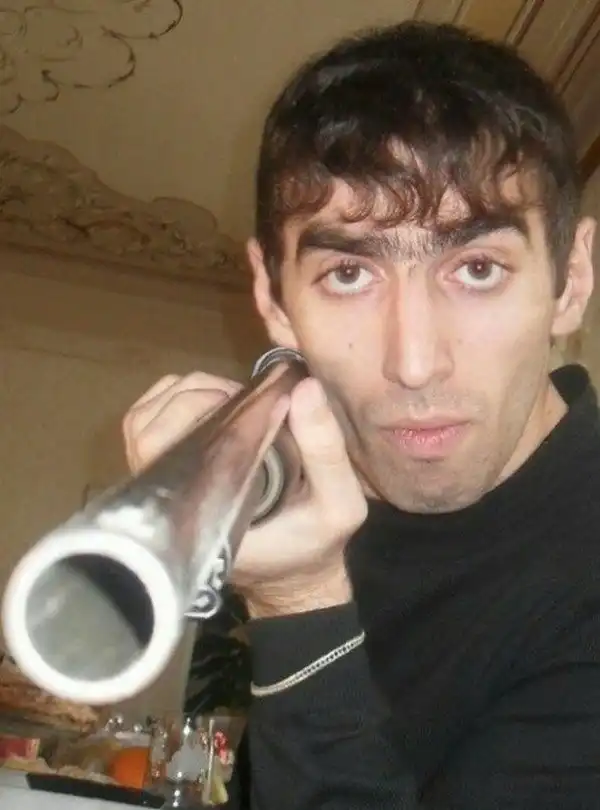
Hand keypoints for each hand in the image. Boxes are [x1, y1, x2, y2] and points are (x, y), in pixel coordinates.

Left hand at [122, 371, 366, 617]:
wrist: (294, 573)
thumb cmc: (314, 543)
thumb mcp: (340, 504)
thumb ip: (326, 450)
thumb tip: (303, 387)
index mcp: (199, 513)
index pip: (166, 450)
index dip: (198, 411)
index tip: (245, 403)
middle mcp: (169, 501)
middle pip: (146, 431)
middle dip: (194, 398)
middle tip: (244, 399)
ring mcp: (161, 487)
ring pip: (141, 424)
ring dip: (183, 395)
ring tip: (232, 399)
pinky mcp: (166, 475)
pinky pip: (146, 426)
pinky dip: (173, 399)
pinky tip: (214, 400)